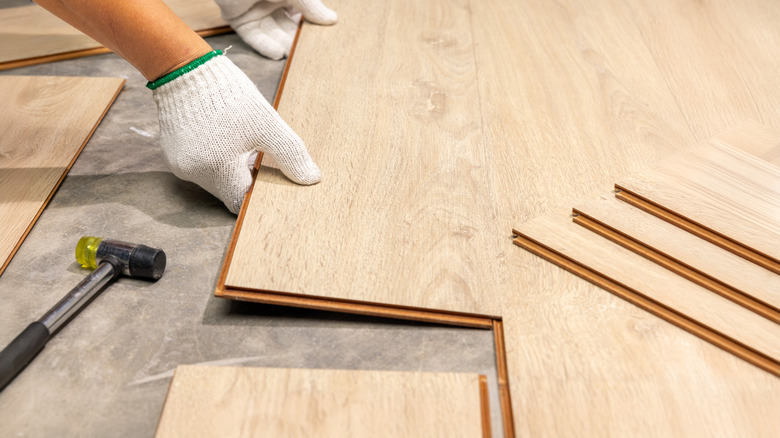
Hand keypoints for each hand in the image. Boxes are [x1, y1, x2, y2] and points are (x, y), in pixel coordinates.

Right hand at [151, 53, 319, 212]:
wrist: (186, 68)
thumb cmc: (228, 95)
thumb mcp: (267, 123)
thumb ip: (290, 154)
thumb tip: (311, 178)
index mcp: (218, 170)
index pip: (241, 201)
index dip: (258, 193)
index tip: (269, 178)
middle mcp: (194, 173)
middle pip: (227, 191)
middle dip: (245, 178)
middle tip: (258, 155)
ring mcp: (180, 165)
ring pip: (214, 179)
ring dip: (230, 168)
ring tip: (241, 143)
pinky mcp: (172, 153)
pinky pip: (199, 166)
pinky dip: (214, 159)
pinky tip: (223, 138)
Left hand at [216, 0, 336, 59]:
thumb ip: (312, 7)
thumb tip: (332, 20)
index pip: (300, 12)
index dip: (309, 25)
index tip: (321, 39)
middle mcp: (269, 1)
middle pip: (286, 26)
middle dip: (296, 39)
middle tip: (309, 54)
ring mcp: (253, 11)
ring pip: (271, 33)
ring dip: (283, 44)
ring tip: (295, 56)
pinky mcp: (238, 20)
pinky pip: (253, 36)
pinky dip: (265, 45)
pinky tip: (278, 54)